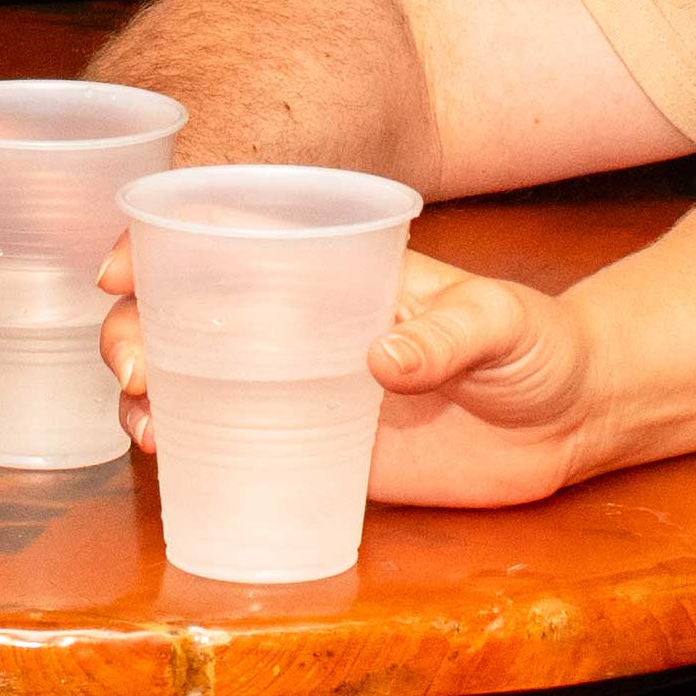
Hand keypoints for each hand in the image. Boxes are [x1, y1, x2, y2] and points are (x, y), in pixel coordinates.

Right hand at [124, 247, 604, 506]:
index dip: (163, 245)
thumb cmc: (542, 346)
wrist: (576, 421)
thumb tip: (382, 360)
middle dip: (138, 328)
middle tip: (132, 364)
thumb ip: (451, 334)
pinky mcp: (320, 449)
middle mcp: (304, 322)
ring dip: (151, 389)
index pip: (236, 240)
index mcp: (337, 268)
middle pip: (193, 312)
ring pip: (199, 377)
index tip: (120, 271)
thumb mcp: (506, 324)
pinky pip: (237, 445)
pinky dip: (188, 446)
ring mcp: (305, 386)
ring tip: (140, 414)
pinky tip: (162, 455)